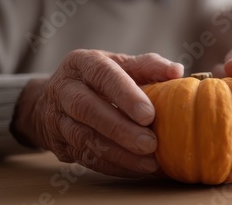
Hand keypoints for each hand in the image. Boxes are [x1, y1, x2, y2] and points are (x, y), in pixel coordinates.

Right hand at [13, 49, 182, 176]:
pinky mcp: (57, 142)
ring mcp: (56, 117)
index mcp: (82, 62)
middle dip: (121, 129)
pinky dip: (112, 165)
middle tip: (150, 144)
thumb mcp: (120, 64)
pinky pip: (84, 157)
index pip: (103, 76)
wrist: (54, 97)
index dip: (126, 95)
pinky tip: (135, 168)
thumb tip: (176, 70)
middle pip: (88, 109)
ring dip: (118, 153)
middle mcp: (64, 88)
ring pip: (84, 138)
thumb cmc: (100, 78)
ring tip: (148, 162)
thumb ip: (148, 66)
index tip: (148, 115)